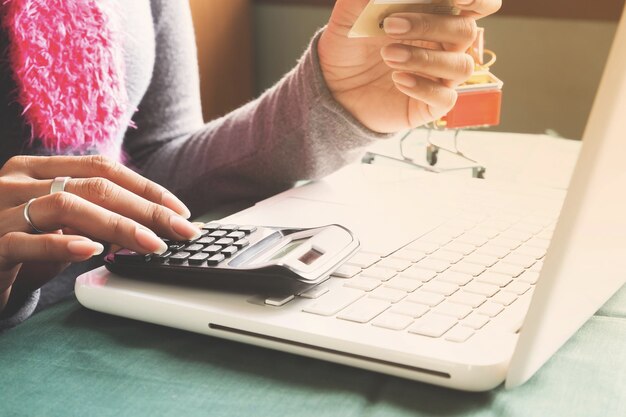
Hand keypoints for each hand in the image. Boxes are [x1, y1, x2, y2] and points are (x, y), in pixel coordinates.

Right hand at [0, 155, 200, 312]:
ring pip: (66, 206)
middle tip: (181, 230)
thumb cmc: (19, 247)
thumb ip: (96, 221)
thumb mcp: (60, 228)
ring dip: (118, 225)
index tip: (180, 210)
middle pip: (93, 186)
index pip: (101, 168)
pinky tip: (91, 250)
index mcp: (37, 170)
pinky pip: (27, 240)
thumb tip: (154, 227)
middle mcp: (17, 181)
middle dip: (145, 208)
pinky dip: (62, 244)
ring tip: (151, 244)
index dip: (146, 188)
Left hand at [318, 0, 501, 132]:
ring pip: (460, 66)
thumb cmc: (348, 46)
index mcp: (434, 15)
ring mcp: (440, 76)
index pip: (474, 4)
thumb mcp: (348, 16)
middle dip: (430, 25)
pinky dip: (423, 87)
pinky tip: (398, 79)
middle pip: (465, 30)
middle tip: (390, 27)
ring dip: (424, 58)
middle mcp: (444, 44)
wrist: (333, 87)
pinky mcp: (430, 104)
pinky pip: (444, 98)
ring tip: (387, 56)